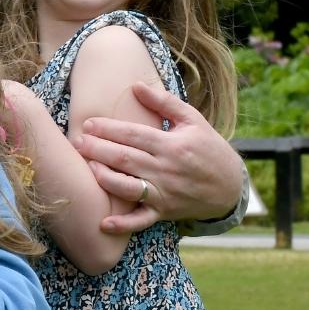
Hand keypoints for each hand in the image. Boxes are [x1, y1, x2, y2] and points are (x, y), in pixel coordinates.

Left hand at [73, 81, 244, 232]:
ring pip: (129, 188)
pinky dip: (123, 224)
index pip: (134, 135)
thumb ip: (164, 102)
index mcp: (172, 145)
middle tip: (77, 142)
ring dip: (106, 179)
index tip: (88, 124)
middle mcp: (166, 170)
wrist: (231, 186)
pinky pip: (141, 220)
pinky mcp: (164, 212)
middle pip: (126, 159)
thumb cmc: (209, 148)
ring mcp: (164, 193)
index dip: (109, 129)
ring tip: (87, 168)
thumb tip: (136, 84)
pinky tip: (103, 223)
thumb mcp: (193, 120)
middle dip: (99, 150)